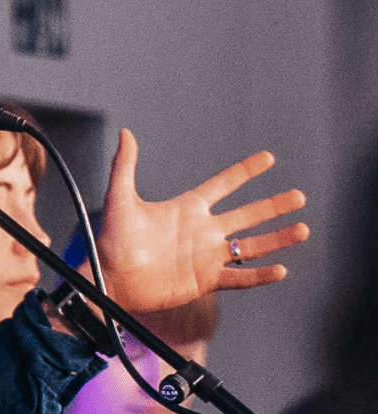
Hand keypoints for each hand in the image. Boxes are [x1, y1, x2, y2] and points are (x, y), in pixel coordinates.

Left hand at [97, 129, 309, 311]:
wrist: (110, 278)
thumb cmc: (111, 240)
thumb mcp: (120, 198)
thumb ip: (125, 166)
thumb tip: (125, 132)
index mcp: (187, 208)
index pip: (223, 185)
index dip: (245, 171)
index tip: (268, 158)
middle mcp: (202, 231)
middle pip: (247, 215)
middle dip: (274, 206)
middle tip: (300, 196)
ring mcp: (206, 257)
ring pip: (250, 246)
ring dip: (277, 239)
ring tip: (303, 229)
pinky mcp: (205, 280)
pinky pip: (239, 278)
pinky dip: (260, 275)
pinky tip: (281, 269)